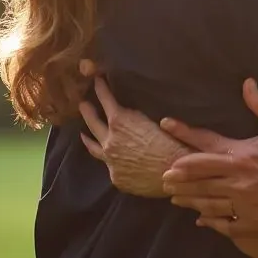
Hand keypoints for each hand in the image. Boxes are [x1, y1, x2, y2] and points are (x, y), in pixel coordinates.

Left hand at [79, 75, 189, 196]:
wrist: (175, 171)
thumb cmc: (172, 141)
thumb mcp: (154, 119)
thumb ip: (136, 116)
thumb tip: (129, 114)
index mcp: (120, 121)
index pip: (105, 100)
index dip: (100, 88)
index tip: (96, 80)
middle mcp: (110, 140)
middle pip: (93, 123)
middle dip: (87, 111)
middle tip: (82, 104)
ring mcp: (110, 161)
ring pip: (93, 147)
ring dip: (88, 138)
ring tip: (82, 134)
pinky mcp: (116, 177)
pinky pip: (109, 166)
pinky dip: (110, 160)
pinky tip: (112, 159)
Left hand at [161, 79, 257, 235]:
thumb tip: (247, 83)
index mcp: (244, 154)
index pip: (203, 144)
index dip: (183, 133)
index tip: (166, 124)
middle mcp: (240, 180)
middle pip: (198, 178)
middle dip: (178, 177)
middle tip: (162, 177)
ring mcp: (246, 204)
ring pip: (208, 203)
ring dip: (189, 199)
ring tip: (175, 198)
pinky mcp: (256, 222)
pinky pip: (227, 224)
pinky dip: (212, 222)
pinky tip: (202, 220)